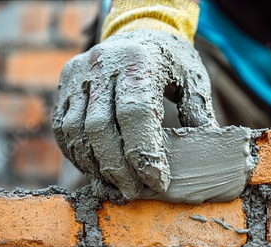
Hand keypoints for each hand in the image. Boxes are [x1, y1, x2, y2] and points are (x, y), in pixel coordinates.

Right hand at [52, 30, 217, 198]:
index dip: (145, 153)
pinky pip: (64, 127)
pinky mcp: (65, 84)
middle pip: (101, 127)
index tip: (158, 181)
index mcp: (139, 60)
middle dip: (118, 168)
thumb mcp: (192, 80)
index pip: (135, 113)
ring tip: (116, 184)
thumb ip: (198, 115)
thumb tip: (206, 157)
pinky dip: (77, 153)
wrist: (139, 31)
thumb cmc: (170, 61)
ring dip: (95, 165)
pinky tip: (96, 168)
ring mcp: (79, 73)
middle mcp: (102, 64)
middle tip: (135, 192)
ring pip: (76, 130)